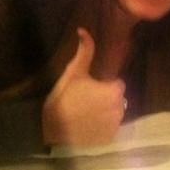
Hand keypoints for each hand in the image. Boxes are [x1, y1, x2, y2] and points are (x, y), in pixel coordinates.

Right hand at [42, 28, 125, 146]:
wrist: (49, 131)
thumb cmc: (62, 100)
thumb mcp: (73, 73)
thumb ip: (84, 52)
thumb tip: (84, 30)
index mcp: (114, 91)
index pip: (118, 85)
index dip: (105, 86)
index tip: (91, 90)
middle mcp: (120, 108)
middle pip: (118, 99)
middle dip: (106, 100)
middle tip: (86, 103)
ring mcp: (116, 125)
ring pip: (115, 114)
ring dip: (106, 114)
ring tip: (87, 115)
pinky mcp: (110, 139)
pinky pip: (111, 129)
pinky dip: (103, 128)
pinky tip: (88, 126)